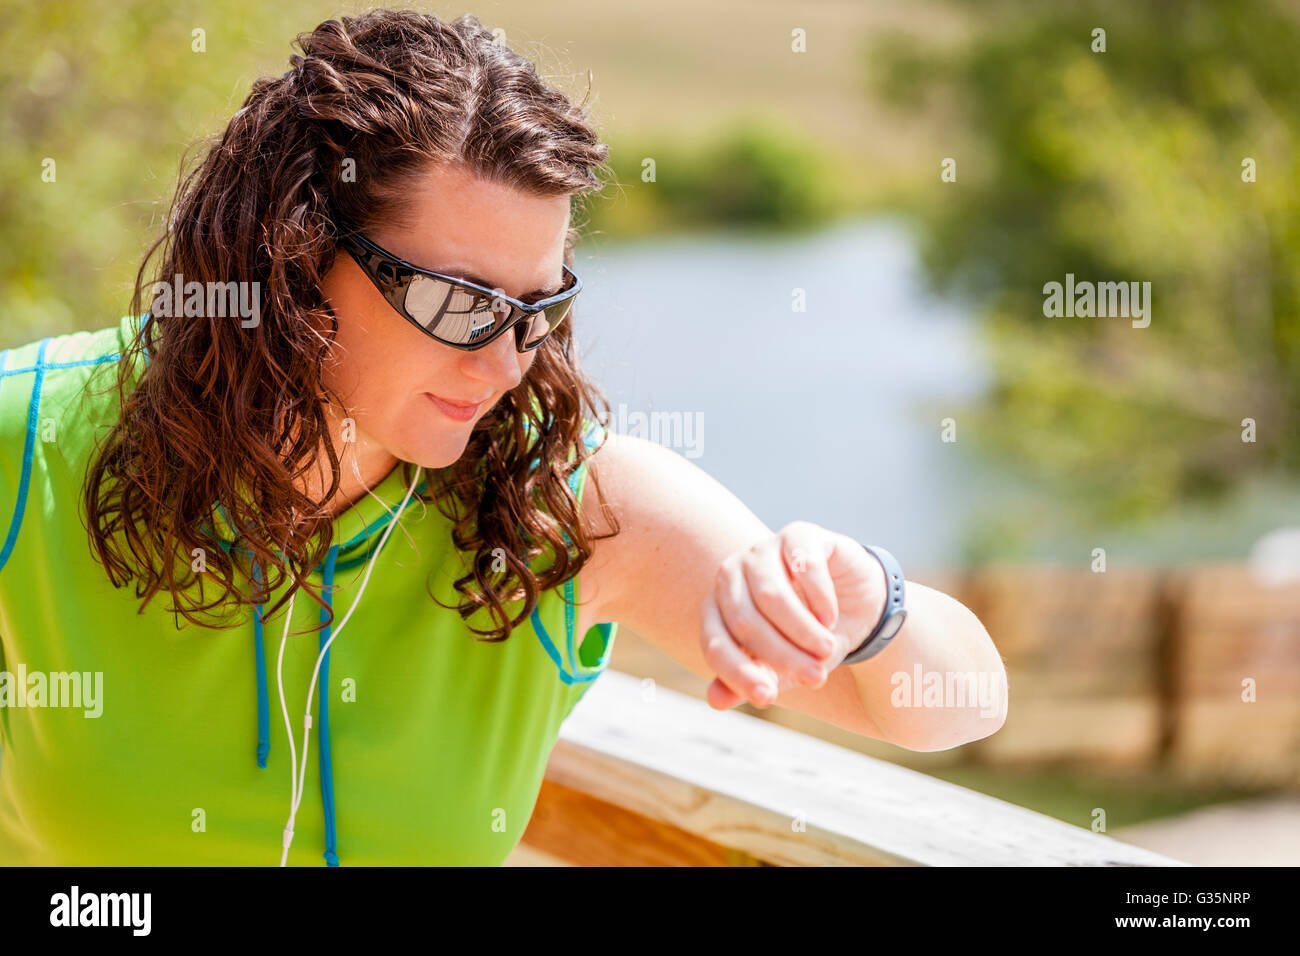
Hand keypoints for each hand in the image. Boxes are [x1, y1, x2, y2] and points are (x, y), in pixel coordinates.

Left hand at [699, 521, 887, 709]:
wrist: (855, 607)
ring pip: (771, 596)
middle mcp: (731, 574)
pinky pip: (803, 567)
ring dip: (802, 631)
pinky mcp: (798, 535)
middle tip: (815, 677)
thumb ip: (752, 681)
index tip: (768, 698)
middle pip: (745, 622)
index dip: (739, 673)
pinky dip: (819, 599)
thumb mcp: (784, 668)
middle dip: (782, 656)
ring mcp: (763, 550)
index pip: (715, 643)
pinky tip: (831, 617)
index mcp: (717, 608)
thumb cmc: (809, 639)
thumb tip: (715, 700)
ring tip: (826, 651)